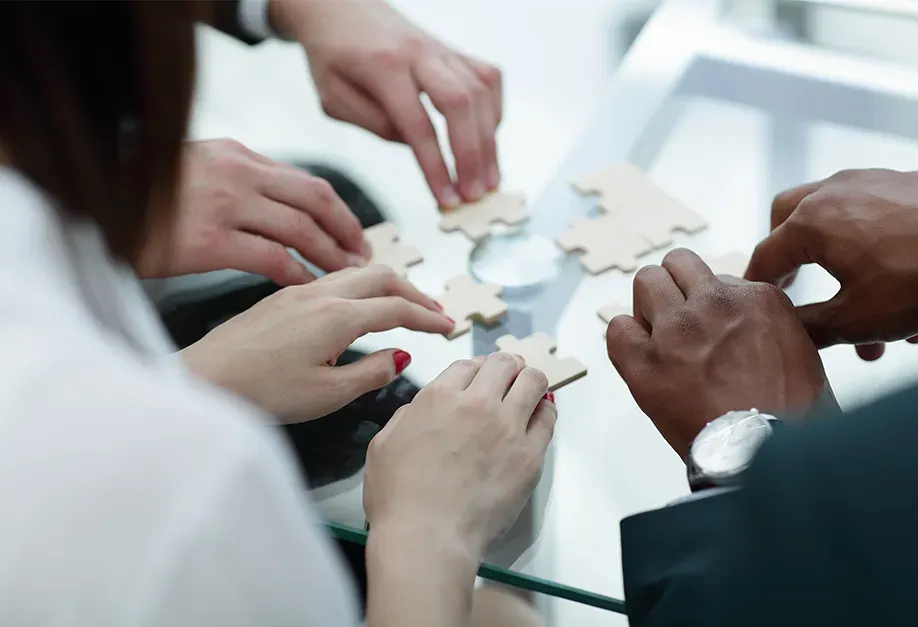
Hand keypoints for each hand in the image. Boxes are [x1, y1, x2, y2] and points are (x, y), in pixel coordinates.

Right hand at [137, 139, 368, 284]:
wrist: (90, 206)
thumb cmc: (138, 197)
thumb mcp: (192, 170)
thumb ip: (234, 181)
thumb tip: (272, 204)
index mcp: (234, 153)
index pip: (302, 180)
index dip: (335, 209)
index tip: (350, 229)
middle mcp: (235, 172)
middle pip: (315, 198)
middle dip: (347, 228)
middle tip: (363, 253)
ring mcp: (225, 204)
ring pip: (301, 228)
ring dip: (331, 253)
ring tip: (347, 273)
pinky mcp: (210, 240)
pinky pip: (273, 258)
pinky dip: (299, 274)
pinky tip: (311, 288)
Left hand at [180, 265, 453, 422]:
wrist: (206, 380)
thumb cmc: (262, 392)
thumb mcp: (328, 394)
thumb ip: (371, 372)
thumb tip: (399, 356)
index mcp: (338, 317)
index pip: (398, 308)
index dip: (429, 317)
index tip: (450, 327)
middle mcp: (321, 294)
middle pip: (382, 276)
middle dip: (414, 291)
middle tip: (435, 312)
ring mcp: (299, 292)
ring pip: (356, 273)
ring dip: (388, 284)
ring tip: (404, 305)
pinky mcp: (281, 298)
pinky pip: (334, 279)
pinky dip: (360, 287)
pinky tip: (359, 306)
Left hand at [272, 0, 501, 208]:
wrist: (340, 7)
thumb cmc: (333, 56)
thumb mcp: (333, 98)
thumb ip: (374, 123)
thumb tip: (418, 146)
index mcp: (383, 67)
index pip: (418, 125)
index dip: (437, 167)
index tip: (447, 200)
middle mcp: (419, 53)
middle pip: (461, 104)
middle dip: (472, 155)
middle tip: (475, 194)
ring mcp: (441, 48)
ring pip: (480, 91)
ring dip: (489, 141)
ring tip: (488, 179)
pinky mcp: (454, 50)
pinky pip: (487, 78)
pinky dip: (494, 111)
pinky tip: (488, 139)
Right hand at [363, 353, 555, 558]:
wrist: (426, 537)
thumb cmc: (399, 499)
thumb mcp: (383, 445)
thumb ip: (407, 416)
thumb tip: (422, 409)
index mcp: (438, 396)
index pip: (468, 364)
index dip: (477, 368)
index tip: (482, 376)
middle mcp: (477, 403)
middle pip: (505, 364)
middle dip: (506, 367)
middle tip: (508, 378)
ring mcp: (508, 428)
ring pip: (533, 381)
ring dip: (531, 382)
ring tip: (529, 391)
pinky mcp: (530, 455)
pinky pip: (548, 418)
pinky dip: (545, 411)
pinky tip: (540, 416)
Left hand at [607, 249, 829, 458]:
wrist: (766, 454)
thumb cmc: (791, 416)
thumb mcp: (801, 352)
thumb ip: (767, 325)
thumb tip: (742, 324)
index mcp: (758, 298)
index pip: (717, 278)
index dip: (709, 303)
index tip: (711, 327)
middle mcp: (715, 303)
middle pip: (678, 263)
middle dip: (674, 286)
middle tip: (675, 318)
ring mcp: (677, 330)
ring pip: (646, 281)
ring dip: (648, 304)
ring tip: (656, 335)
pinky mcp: (645, 362)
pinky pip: (618, 328)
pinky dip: (625, 339)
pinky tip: (639, 357)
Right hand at [745, 169, 917, 359]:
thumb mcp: (858, 319)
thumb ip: (811, 328)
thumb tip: (787, 332)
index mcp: (810, 222)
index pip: (764, 256)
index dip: (757, 286)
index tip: (756, 304)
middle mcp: (832, 192)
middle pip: (786, 217)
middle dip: (784, 252)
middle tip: (791, 281)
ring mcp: (868, 181)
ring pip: (827, 211)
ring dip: (827, 249)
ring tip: (848, 289)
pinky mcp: (901, 183)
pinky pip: (865, 208)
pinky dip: (860, 238)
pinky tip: (886, 273)